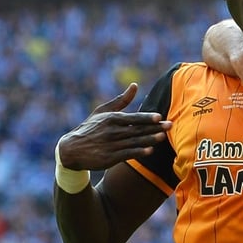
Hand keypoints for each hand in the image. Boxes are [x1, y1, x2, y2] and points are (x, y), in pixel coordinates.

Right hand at [57, 83, 171, 170]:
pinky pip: (126, 154)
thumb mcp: (103, 111)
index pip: (133, 118)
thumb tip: (135, 85)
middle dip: (154, 128)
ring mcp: (111, 145)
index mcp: (112, 119)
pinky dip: (138, 152)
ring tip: (163, 137)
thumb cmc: (90, 127)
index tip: (159, 117)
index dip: (146, 118)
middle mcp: (112, 131)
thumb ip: (121, 100)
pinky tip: (149, 151)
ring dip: (149, 139)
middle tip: (170, 125)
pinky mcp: (110, 157)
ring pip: (134, 141)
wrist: (71, 149)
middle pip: (137, 129)